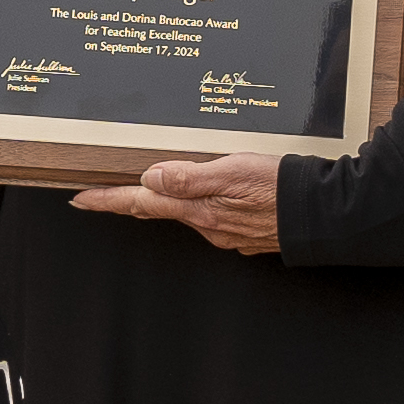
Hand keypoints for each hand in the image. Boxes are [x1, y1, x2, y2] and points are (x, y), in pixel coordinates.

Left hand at [70, 150, 285, 257]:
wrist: (325, 214)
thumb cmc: (282, 189)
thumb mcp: (233, 171)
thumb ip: (190, 176)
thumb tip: (152, 176)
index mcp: (199, 210)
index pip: (141, 203)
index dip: (108, 200)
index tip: (79, 198)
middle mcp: (209, 226)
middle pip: (160, 209)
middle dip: (132, 199)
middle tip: (103, 191)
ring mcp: (228, 232)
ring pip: (188, 212)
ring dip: (168, 200)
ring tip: (152, 185)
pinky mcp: (246, 232)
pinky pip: (214, 217)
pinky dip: (201, 204)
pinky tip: (208, 194)